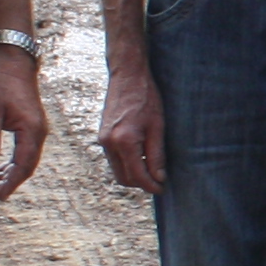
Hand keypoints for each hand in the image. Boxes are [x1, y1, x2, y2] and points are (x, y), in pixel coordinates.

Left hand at [0, 49, 48, 201]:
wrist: (14, 63)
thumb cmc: (0, 83)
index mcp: (31, 130)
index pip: (23, 165)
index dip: (11, 183)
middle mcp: (38, 133)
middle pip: (26, 167)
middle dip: (9, 183)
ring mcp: (36, 131)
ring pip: (25, 161)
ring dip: (9, 175)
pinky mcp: (30, 127)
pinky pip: (23, 152)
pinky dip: (11, 163)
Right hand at [98, 55, 163, 192]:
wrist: (128, 76)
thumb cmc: (146, 98)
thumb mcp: (158, 127)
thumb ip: (156, 155)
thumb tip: (159, 178)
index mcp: (123, 142)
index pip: (137, 176)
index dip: (151, 186)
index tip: (163, 189)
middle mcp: (109, 143)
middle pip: (123, 178)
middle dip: (141, 183)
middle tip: (159, 181)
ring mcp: (103, 140)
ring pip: (117, 170)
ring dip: (133, 174)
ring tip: (153, 170)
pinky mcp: (102, 136)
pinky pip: (114, 159)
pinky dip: (127, 164)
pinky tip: (142, 157)